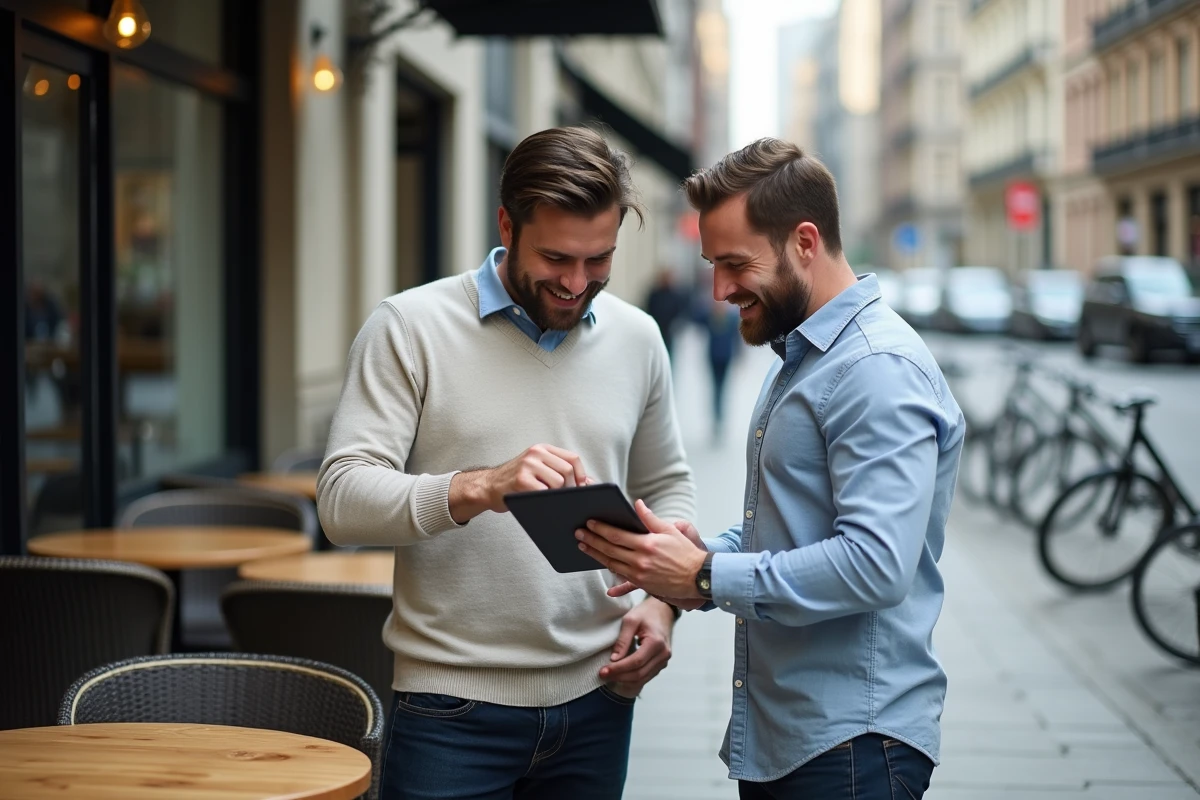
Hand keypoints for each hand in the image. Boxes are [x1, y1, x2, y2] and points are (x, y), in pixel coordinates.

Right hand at [449, 444, 587, 521]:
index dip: (581, 475)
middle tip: (566, 499)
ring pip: (558, 482)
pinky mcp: (521, 480)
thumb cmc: (515, 482)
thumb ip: (560, 472)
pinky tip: (543, 504)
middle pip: (567, 471)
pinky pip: (545, 492)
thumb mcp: (538, 470)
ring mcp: (528, 466)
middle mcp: (535, 454)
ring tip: (552, 501)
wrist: (487, 487)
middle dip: (571, 488)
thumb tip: (589, 483)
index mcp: (542, 449)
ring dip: (559, 495)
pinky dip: (548, 501)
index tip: (582, 488)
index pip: (572, 458)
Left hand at [577, 500, 707, 599]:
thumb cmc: (685, 552)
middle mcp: (641, 560)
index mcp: (647, 544)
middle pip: (610, 550)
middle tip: (578, 534)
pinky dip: (612, 577)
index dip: (601, 529)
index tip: (589, 523)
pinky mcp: (643, 584)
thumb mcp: (670, 531)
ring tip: (584, 547)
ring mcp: (640, 574)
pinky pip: (622, 580)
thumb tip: (637, 504)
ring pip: (612, 564)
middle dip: (592, 541)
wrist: (698, 577)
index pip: (617, 535)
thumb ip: (650, 518)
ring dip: (596, 555)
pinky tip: (604, 580)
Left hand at [599, 598, 674, 695]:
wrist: (662, 610)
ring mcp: (664, 660)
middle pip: (639, 673)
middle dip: (620, 676)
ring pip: (643, 678)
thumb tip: (614, 659)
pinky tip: (621, 675)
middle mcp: (663, 654)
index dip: (619, 668)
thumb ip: (622, 640)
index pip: (636, 662)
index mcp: (656, 642)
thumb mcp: (631, 620)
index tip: (603, 670)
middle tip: (603, 674)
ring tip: (609, 676)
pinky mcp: (661, 663)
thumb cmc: (646, 613)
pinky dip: (633, 679)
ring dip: (625, 680)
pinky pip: (646, 676)